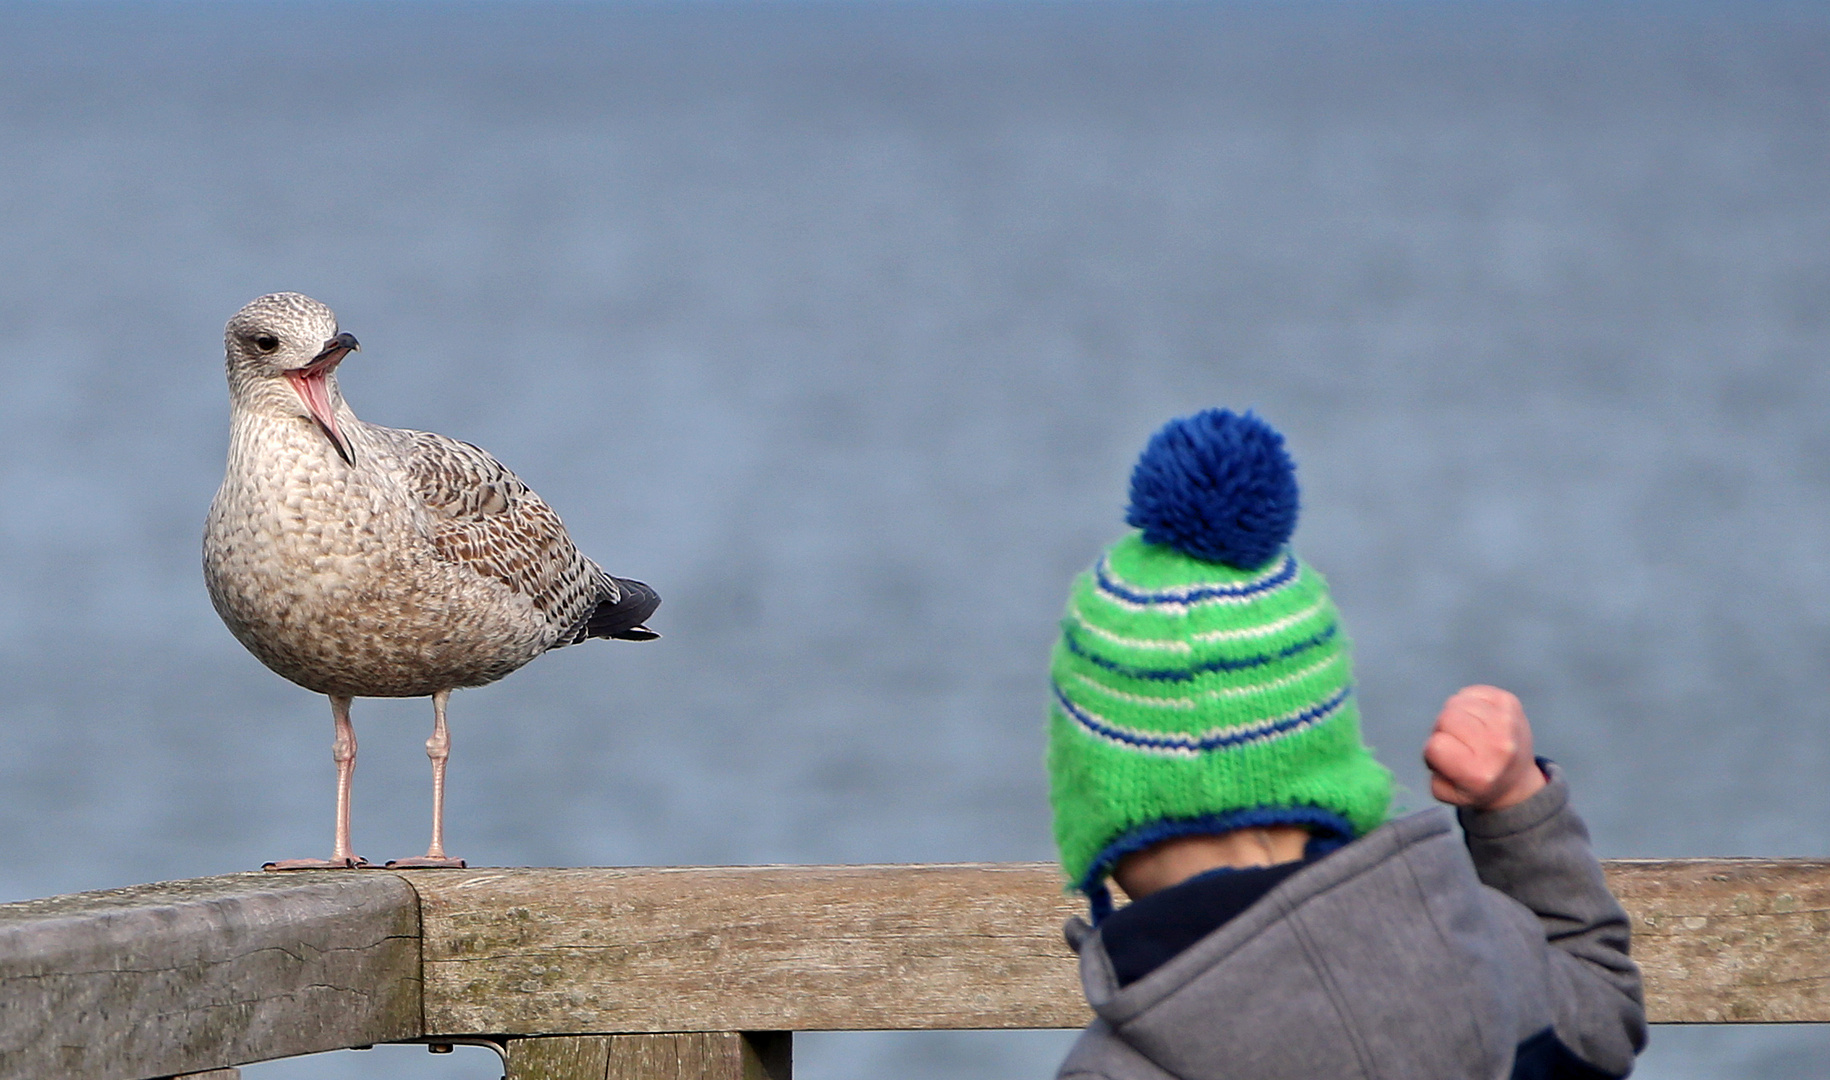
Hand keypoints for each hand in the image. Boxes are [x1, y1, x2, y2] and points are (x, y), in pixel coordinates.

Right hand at [1423, 685, 1546, 811]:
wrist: (1517, 781)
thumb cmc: (1476, 787)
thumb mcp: (1445, 791)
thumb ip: (1434, 769)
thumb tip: (1441, 740)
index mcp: (1479, 772)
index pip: (1436, 745)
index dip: (1434, 751)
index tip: (1448, 759)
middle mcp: (1497, 745)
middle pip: (1445, 718)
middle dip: (1443, 730)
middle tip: (1457, 742)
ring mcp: (1507, 721)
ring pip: (1456, 702)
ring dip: (1455, 714)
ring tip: (1468, 730)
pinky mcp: (1510, 702)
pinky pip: (1470, 692)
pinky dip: (1467, 702)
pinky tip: (1477, 718)